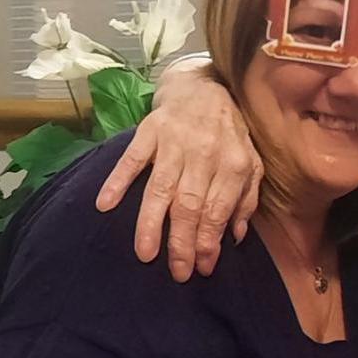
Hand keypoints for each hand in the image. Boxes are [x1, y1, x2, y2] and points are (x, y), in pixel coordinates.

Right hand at [96, 60, 259, 282]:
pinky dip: (118, 180)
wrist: (204, 85)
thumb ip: (246, 198)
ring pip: (161, 188)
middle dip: (182, 242)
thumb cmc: (229, 132)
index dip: (209, 242)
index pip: (218, 211)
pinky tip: (106, 204)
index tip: (201, 268)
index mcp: (232, 164)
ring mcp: (174, 141)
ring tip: (144, 254)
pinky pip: (132, 158)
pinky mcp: (150, 130)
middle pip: (190, 205)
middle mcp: (204, 153)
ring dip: (151, 223)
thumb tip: (235, 236)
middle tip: (176, 272)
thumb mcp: (251, 162)